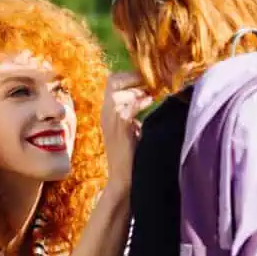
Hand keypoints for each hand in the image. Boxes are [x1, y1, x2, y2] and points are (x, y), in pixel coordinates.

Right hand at [101, 72, 151, 194]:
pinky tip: (150, 103)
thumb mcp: (131, 128)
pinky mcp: (119, 127)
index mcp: (107, 111)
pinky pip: (128, 106)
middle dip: (134, 77)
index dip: (130, 76)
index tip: (147, 80)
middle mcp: (105, 112)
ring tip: (151, 96)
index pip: (113, 80)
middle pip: (114, 80)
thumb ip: (135, 111)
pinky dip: (141, 102)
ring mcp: (110, 119)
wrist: (123, 179)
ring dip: (138, 90)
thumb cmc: (131, 156)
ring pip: (120, 91)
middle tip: (150, 83)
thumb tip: (150, 94)